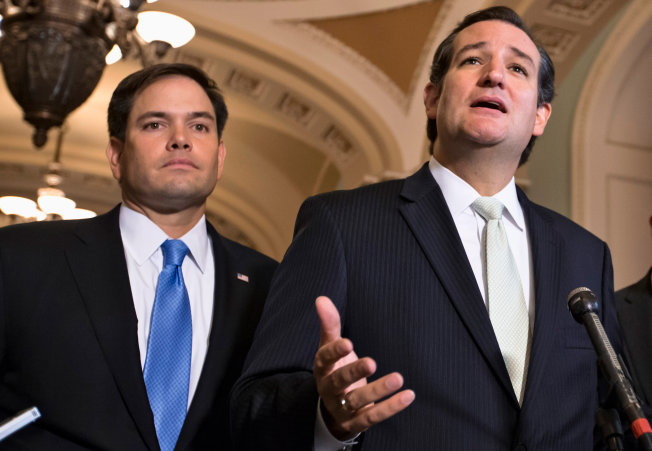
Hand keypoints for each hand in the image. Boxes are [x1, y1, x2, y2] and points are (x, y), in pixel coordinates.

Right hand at [313, 296, 414, 439]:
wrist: (332, 411)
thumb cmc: (335, 370)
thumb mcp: (330, 348)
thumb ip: (329, 324)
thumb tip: (321, 299)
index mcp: (322, 369)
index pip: (324, 359)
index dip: (335, 352)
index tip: (348, 343)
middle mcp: (329, 389)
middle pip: (339, 382)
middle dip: (354, 372)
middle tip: (372, 362)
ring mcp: (342, 408)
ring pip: (358, 401)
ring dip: (378, 390)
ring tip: (398, 378)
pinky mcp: (356, 422)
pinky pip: (373, 417)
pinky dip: (390, 407)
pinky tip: (407, 395)